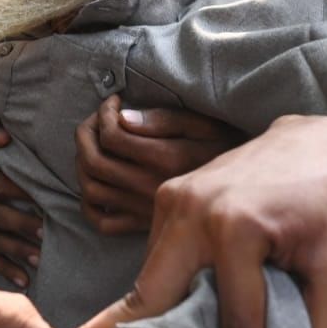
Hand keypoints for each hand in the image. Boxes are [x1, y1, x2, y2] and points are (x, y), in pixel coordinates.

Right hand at [72, 116, 326, 327]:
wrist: (314, 140)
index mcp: (236, 226)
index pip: (237, 323)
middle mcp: (192, 209)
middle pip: (161, 300)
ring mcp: (172, 197)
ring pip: (151, 278)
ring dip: (159, 318)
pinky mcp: (167, 194)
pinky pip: (156, 256)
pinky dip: (163, 287)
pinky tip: (174, 314)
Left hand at [76, 96, 243, 235]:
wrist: (244, 193)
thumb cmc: (224, 149)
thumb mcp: (203, 125)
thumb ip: (163, 119)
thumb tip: (122, 118)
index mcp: (165, 158)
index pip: (112, 135)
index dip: (103, 114)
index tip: (113, 101)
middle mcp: (149, 186)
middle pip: (94, 161)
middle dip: (85, 133)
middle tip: (95, 119)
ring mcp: (142, 209)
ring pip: (91, 188)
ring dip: (81, 162)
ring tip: (93, 144)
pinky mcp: (141, 226)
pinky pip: (101, 221)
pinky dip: (89, 203)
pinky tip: (97, 183)